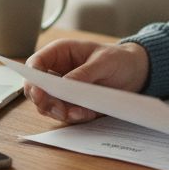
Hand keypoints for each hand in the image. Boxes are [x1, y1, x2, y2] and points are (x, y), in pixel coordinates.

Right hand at [23, 39, 149, 123]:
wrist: (136, 72)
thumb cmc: (118, 58)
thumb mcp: (103, 61)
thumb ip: (83, 73)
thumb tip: (64, 84)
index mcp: (60, 53)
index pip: (35, 65)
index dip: (32, 79)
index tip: (38, 92)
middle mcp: (58, 72)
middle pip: (37, 89)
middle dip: (44, 101)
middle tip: (57, 108)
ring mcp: (64, 90)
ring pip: (48, 105)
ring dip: (58, 111)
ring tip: (75, 113)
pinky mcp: (74, 104)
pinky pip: (66, 113)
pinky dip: (73, 116)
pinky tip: (84, 114)